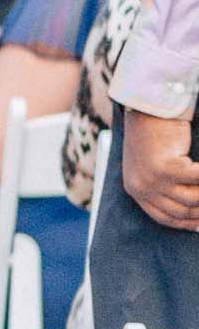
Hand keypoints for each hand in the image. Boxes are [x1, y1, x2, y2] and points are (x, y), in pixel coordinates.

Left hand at [123, 109, 198, 230]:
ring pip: (192, 200)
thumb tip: (193, 208)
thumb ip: (167, 185)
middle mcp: (141, 187)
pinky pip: (198, 179)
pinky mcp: (165, 168)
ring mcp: (152, 180)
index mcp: (135, 188)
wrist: (149, 106)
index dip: (187, 223)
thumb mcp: (155, 163)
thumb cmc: (155, 131)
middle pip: (181, 212)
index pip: (164, 217)